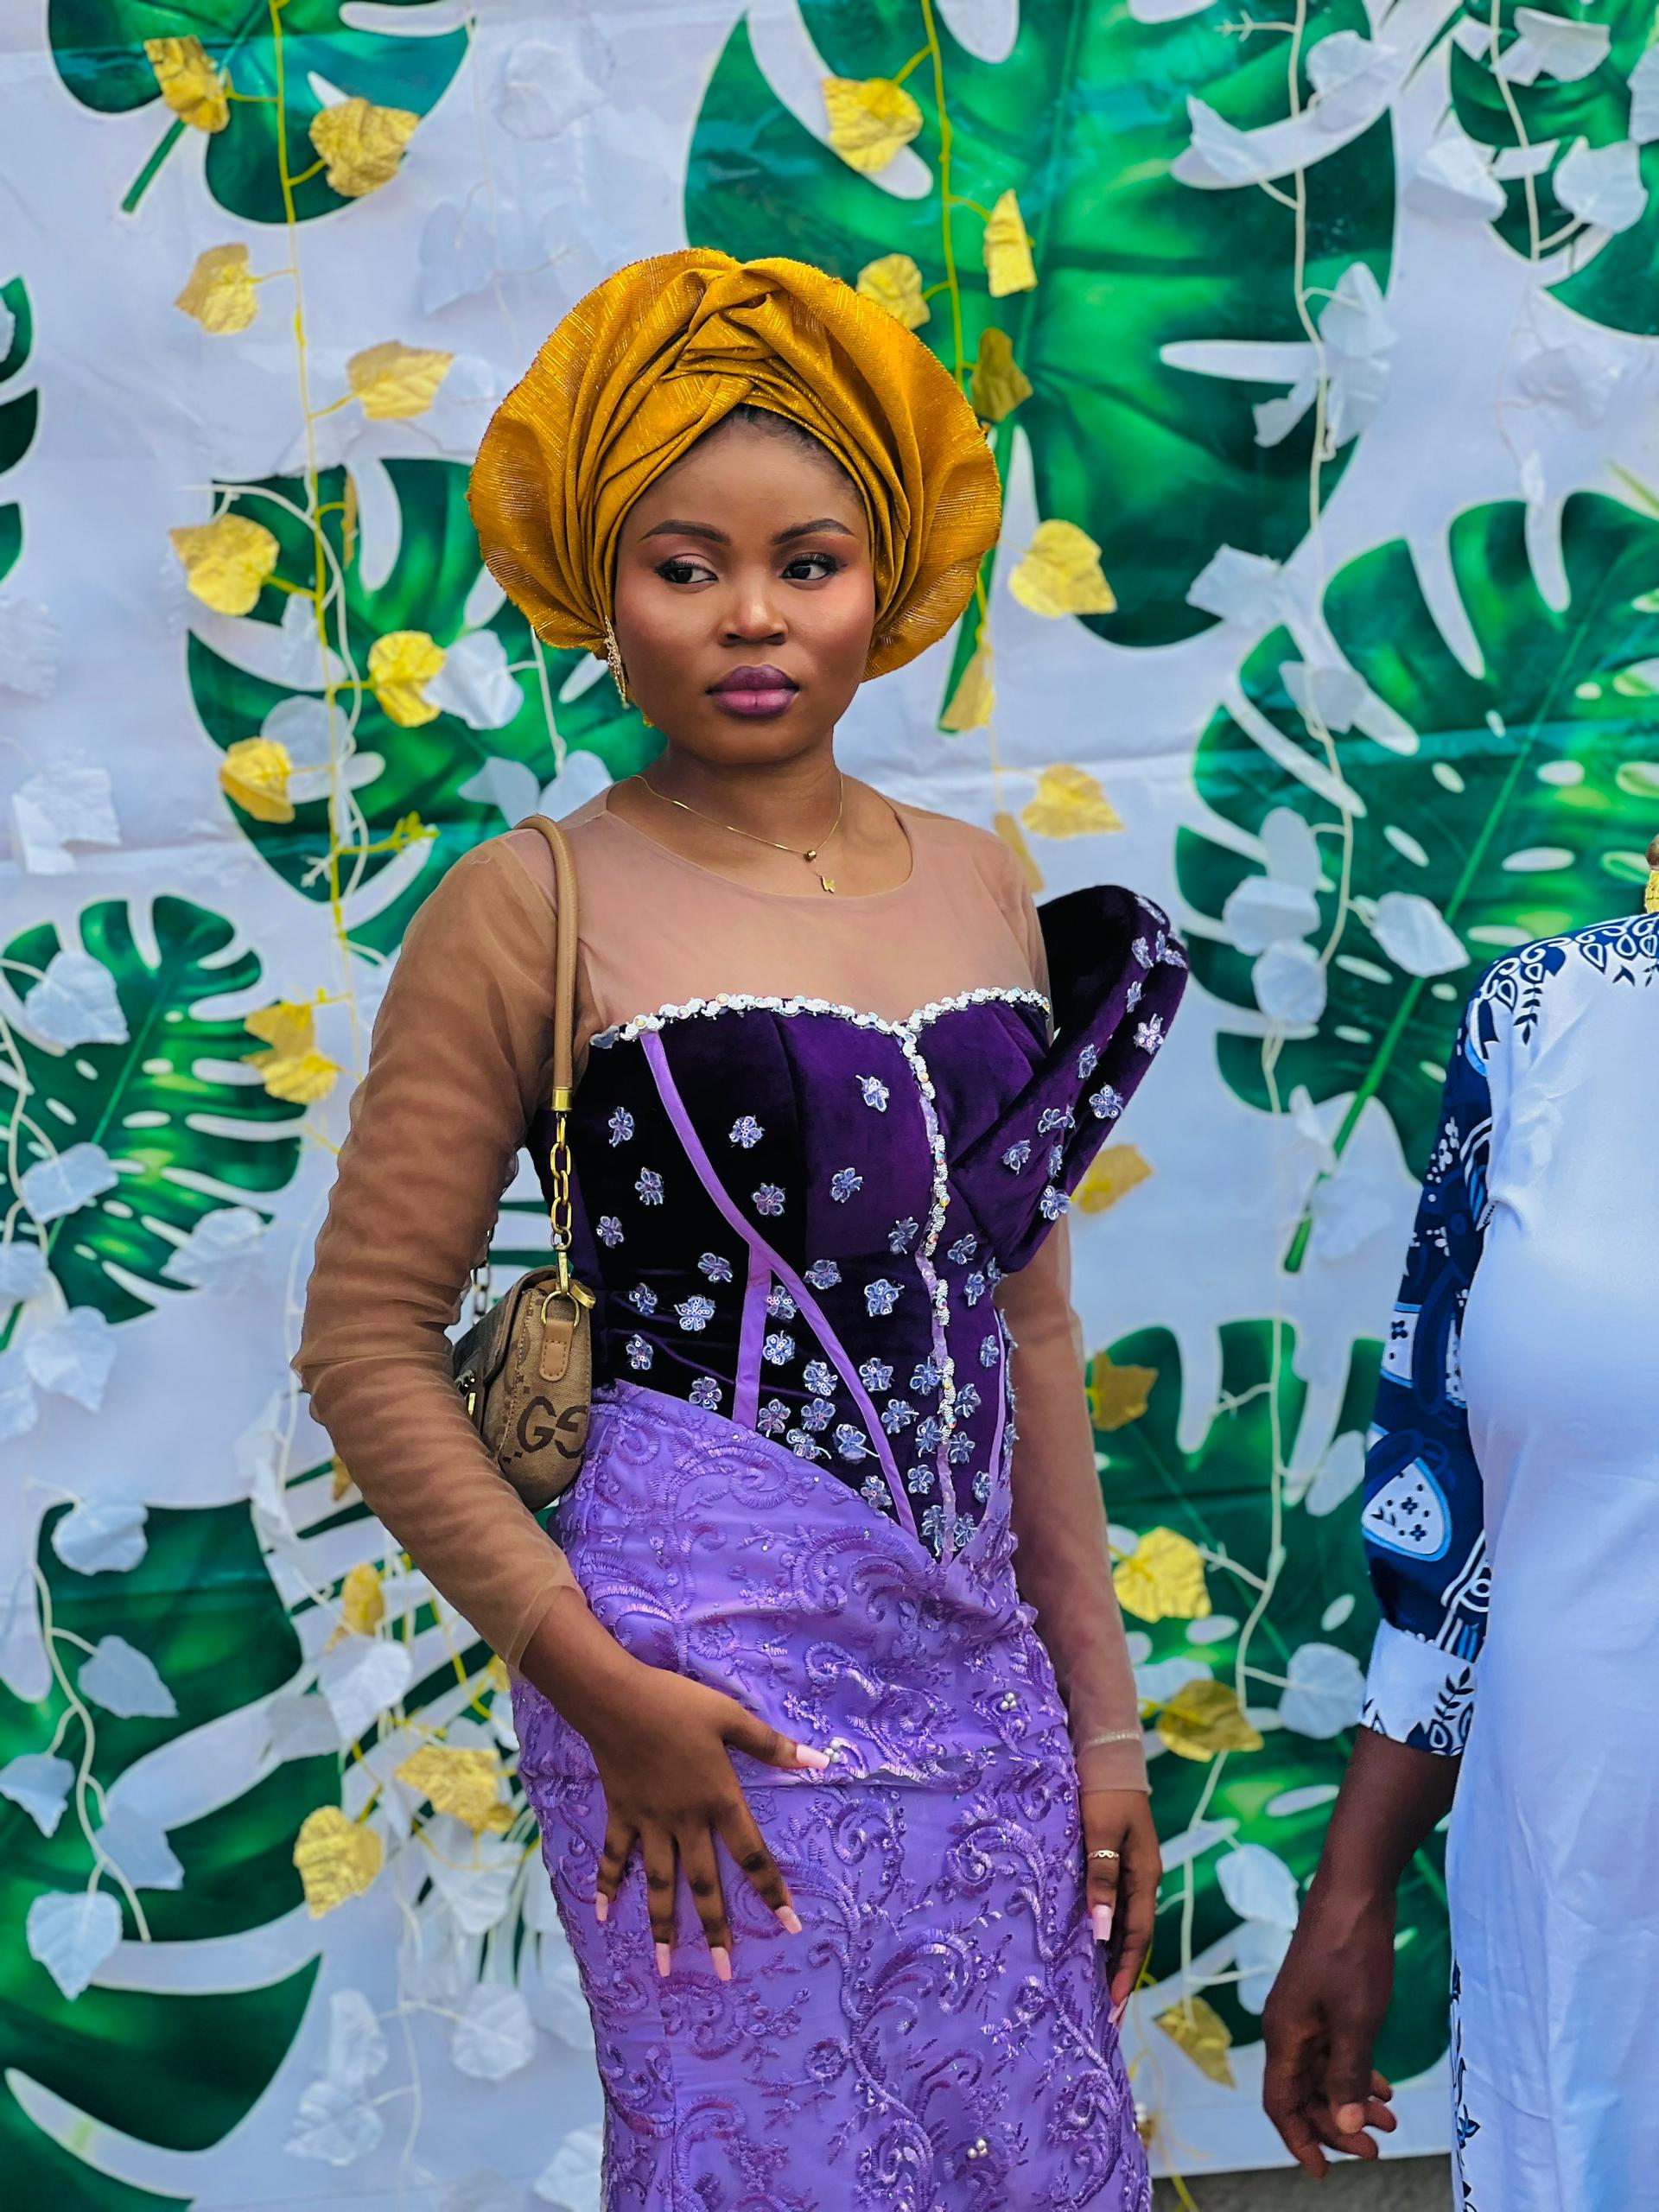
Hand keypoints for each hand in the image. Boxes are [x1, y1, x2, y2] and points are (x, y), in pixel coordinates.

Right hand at [518, 1593, 827, 1979]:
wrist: (616, 1700)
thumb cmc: (678, 1705)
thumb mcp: (731, 1718)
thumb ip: (772, 1746)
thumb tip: (819, 1761)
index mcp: (718, 1800)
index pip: (752, 1855)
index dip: (772, 1891)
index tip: (790, 1925)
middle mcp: (685, 1822)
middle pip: (703, 1884)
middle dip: (715, 1930)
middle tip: (723, 1973)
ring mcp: (650, 1823)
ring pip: (658, 1883)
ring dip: (663, 1926)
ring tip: (665, 1967)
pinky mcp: (621, 1814)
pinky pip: (614, 1857)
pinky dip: (607, 1885)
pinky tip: (603, 1915)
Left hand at [1081, 1788, 1159, 2009]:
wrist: (1107, 1754)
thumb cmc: (1103, 1792)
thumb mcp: (1101, 1835)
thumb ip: (1101, 1880)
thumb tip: (1103, 1932)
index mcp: (1145, 1876)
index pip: (1138, 1935)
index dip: (1126, 1971)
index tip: (1114, 2006)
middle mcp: (1142, 1878)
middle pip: (1134, 1936)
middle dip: (1121, 1974)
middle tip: (1106, 2015)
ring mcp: (1130, 1870)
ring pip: (1123, 1923)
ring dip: (1112, 1956)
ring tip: (1096, 1992)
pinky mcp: (1115, 1860)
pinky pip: (1113, 1905)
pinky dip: (1104, 1930)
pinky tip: (1090, 1945)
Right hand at [1262, 1883, 1399, 2174]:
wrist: (1355, 1890)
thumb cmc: (1351, 1952)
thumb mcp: (1356, 2021)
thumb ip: (1348, 2075)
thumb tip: (1345, 2128)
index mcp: (1284, 2035)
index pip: (1280, 2104)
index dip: (1299, 2141)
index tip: (1324, 2173)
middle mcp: (1288, 2028)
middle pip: (1304, 2094)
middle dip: (1337, 2126)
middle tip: (1379, 2148)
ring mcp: (1306, 2013)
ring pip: (1323, 2073)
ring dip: (1352, 2099)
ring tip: (1392, 2118)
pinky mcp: (1325, 2000)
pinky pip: (1335, 2050)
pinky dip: (1357, 2072)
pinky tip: (1384, 2083)